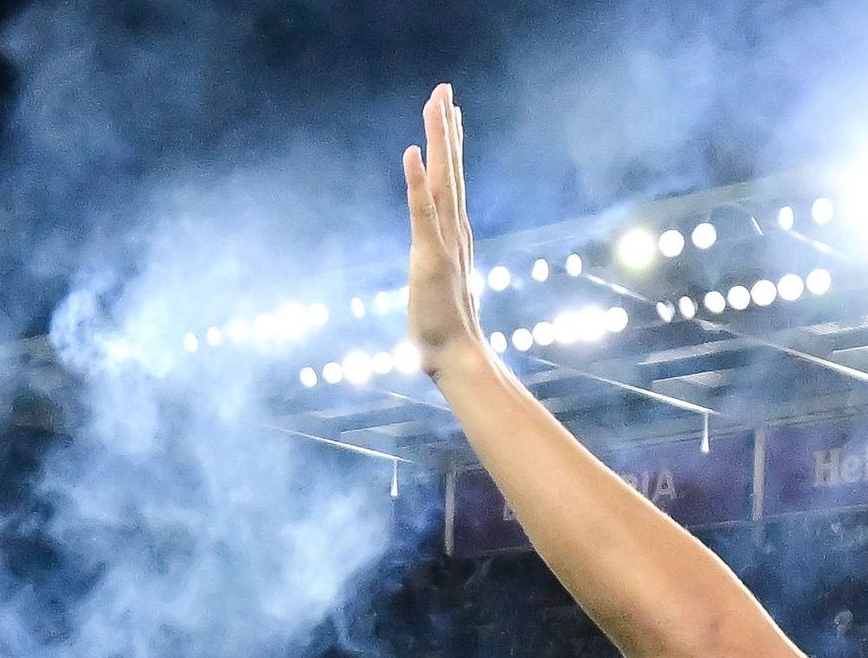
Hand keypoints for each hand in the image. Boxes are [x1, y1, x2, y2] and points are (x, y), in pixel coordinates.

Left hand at [401, 87, 490, 376]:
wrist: (456, 358)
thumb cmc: (444, 330)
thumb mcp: (435, 289)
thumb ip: (435, 274)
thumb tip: (433, 272)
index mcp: (454, 233)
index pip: (452, 179)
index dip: (450, 143)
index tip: (450, 110)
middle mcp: (454, 230)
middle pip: (451, 168)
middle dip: (445, 126)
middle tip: (444, 88)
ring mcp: (444, 240)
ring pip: (442, 179)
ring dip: (438, 140)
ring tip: (436, 103)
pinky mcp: (429, 255)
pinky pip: (422, 210)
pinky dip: (417, 181)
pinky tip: (411, 151)